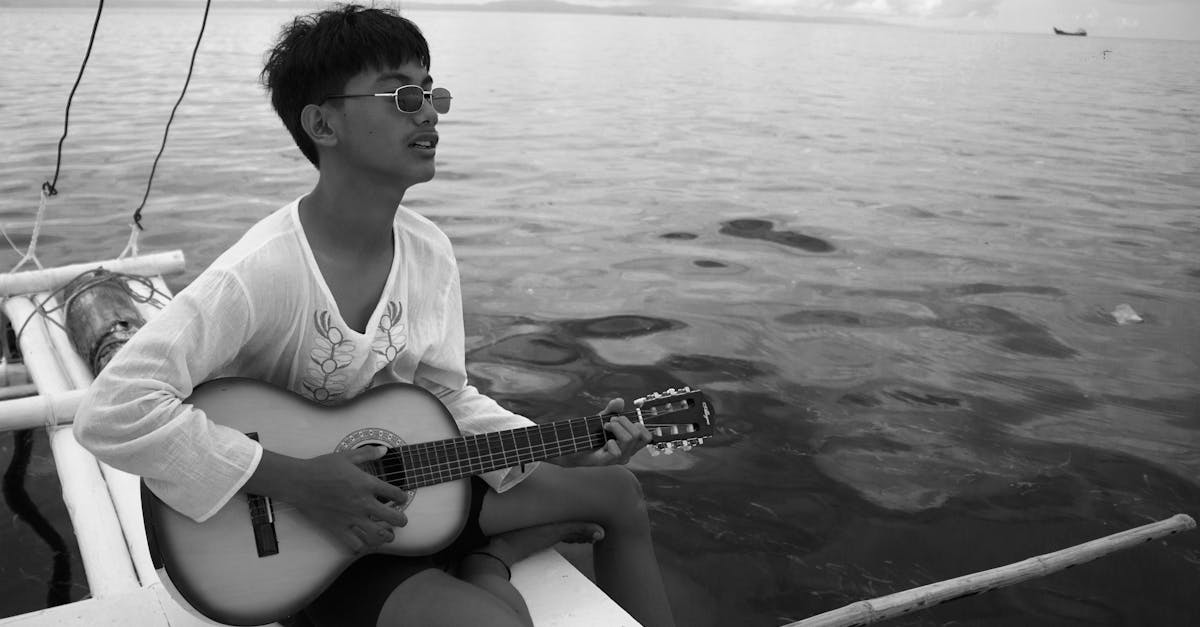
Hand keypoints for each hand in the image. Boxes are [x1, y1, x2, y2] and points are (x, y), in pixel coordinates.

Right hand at [279, 446, 409, 552]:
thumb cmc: (322, 467)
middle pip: (393, 518)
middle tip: (401, 521)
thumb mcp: (347, 456)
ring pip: (378, 535)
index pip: (395, 494)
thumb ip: (367, 453)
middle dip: (401, 521)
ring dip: (386, 536)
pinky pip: (355, 544)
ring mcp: (351, 518)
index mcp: (367, 484)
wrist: (299, 481)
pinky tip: (363, 542)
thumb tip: (384, 450)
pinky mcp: (338, 528)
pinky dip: (361, 546)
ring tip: (387, 535)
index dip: (403, 497)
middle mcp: (363, 503)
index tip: (402, 498)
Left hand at [552, 398, 650, 466]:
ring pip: (629, 439)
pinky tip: (604, 441)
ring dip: (616, 427)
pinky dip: (611, 443)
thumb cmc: (591, 434)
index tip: (623, 418)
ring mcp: (618, 459)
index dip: (640, 424)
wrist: (572, 447)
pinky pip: (617, 452)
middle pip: (638, 434)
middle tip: (610, 421)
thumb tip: (619, 401)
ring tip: (605, 426)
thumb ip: (612, 410)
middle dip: (624, 421)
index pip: (647, 436)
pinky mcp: (607, 462)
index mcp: (631, 444)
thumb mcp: (603, 418)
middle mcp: (628, 453)